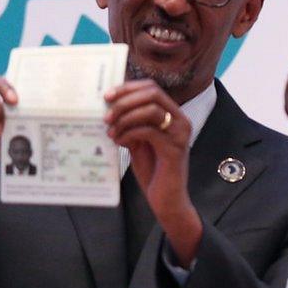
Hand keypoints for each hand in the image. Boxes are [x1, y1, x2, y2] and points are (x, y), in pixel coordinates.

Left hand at [104, 79, 200, 264]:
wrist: (167, 200)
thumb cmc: (153, 170)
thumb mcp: (138, 141)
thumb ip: (130, 123)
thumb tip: (108, 106)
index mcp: (172, 114)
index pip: (151, 88)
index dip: (128, 88)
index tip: (107, 96)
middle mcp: (180, 120)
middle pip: (152, 93)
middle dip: (125, 100)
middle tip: (106, 113)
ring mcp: (180, 134)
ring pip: (151, 109)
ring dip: (125, 117)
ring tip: (111, 130)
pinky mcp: (175, 149)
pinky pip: (149, 131)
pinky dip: (129, 133)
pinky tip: (119, 142)